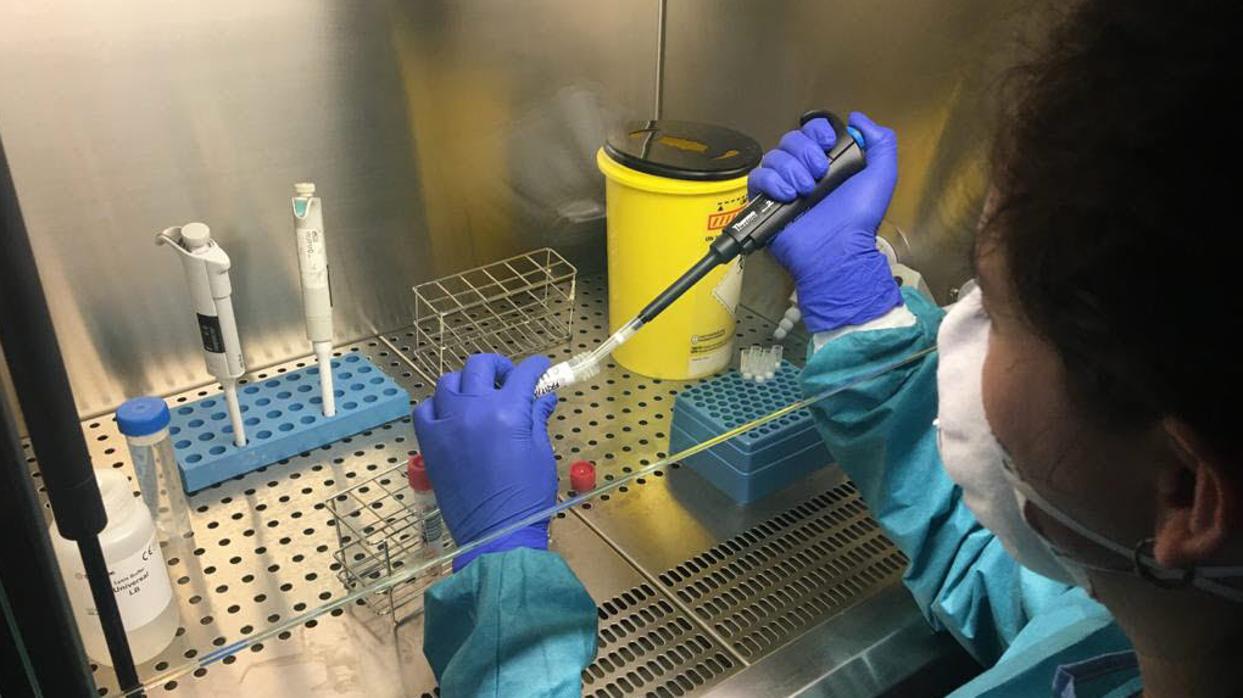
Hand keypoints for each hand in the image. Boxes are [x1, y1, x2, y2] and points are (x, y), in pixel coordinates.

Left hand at [413, 354, 558, 570]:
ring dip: (467, 383)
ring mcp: (447, 424)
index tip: (541, 368)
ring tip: (478, 396)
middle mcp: (474, 410)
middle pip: (480, 366)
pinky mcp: (429, 442)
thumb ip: (537, 419)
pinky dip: (439, 405)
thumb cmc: (527, 497)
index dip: (536, 366)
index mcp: (508, 412)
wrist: (497, 534)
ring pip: (449, 382)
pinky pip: (426, 408)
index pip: (523, 374)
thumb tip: (543, 398)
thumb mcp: (541, 453)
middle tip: (508, 380)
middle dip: (499, 366)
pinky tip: (451, 416)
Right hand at [747, 112, 902, 332]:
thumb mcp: (882, 175)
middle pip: (790, 140)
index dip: (816, 131)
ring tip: (806, 191)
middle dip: (805, 152)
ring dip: (791, 170)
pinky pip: (757, 178)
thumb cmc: (859, 215)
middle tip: (819, 174)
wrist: (837, 248)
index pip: (811, 130)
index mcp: (828, 162)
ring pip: (773, 157)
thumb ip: (880, 142)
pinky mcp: (764, 202)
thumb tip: (856, 117)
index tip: (827, 144)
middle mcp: (803, 171)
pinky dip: (772, 182)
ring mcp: (782, 186)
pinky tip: (788, 196)